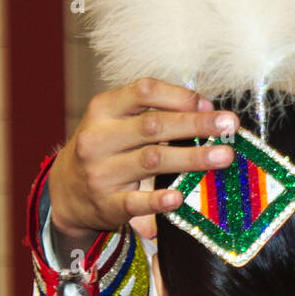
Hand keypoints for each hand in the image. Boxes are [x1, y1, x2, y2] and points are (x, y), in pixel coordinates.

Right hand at [47, 79, 238, 253]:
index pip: (143, 92)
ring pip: (151, 160)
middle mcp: (99, 138)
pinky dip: (157, 201)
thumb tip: (205, 108)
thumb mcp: (116, 121)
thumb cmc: (104, 148)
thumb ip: (153, 112)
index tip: (208, 104)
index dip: (179, 96)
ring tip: (224, 156)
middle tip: (229, 125)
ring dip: (192, 157)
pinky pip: (134, 202)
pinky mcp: (106, 204)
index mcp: (103, 109)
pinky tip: (179, 197)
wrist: (65, 191)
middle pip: (153, 126)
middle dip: (195, 124)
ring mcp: (101, 172)